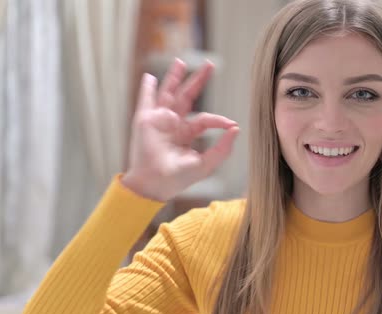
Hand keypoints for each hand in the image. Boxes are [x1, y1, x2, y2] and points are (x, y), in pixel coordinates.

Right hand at [122, 59, 238, 200]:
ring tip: (181, 62)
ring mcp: (159, 120)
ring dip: (174, 77)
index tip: (230, 123)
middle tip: (210, 64)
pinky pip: (146, 99)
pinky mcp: (146, 120)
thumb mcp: (206, 164)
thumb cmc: (179, 178)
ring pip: (169, 93)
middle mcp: (174, 124)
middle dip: (198, 81)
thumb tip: (236, 128)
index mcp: (187, 133)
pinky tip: (150, 76)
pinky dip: (147, 88)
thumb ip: (223, 148)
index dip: (218, 120)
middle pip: (188, 96)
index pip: (205, 119)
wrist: (155, 184)